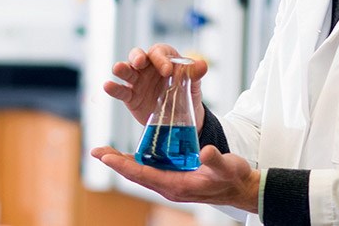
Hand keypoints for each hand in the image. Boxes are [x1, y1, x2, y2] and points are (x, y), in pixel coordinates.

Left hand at [90, 145, 258, 212]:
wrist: (242, 188)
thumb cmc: (234, 177)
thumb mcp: (227, 167)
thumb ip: (215, 160)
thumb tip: (205, 150)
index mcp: (178, 185)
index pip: (144, 174)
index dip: (124, 165)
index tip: (106, 156)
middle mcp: (170, 187)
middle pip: (136, 174)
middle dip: (116, 162)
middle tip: (96, 151)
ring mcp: (172, 184)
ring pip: (141, 172)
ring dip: (123, 162)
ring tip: (105, 152)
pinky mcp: (175, 178)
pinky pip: (150, 170)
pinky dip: (136, 162)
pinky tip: (129, 154)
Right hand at [103, 44, 207, 130]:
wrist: (181, 118)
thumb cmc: (187, 94)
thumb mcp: (193, 84)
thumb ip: (194, 74)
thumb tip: (203, 64)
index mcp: (164, 59)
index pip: (159, 52)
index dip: (162, 59)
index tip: (168, 71)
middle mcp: (148, 67)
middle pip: (138, 56)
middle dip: (138, 57)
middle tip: (140, 62)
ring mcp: (137, 81)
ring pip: (126, 71)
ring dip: (121, 68)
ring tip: (118, 68)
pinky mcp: (130, 97)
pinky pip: (121, 91)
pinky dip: (113, 88)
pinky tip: (108, 86)